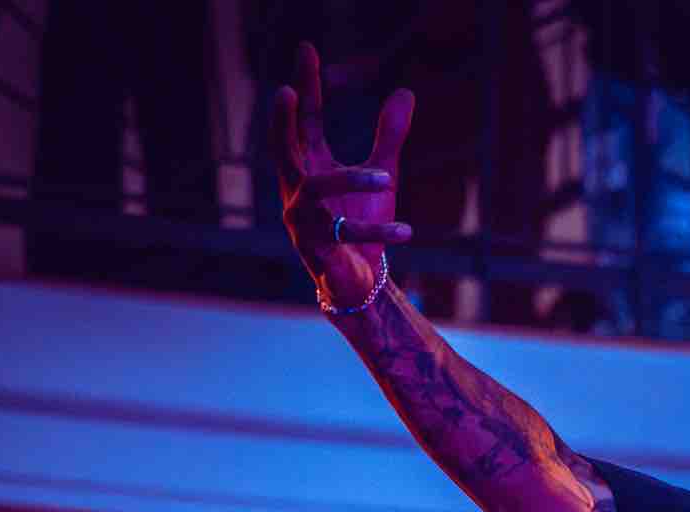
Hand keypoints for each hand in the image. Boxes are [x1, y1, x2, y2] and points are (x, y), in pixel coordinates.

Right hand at [270, 42, 414, 307]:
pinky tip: (407, 230)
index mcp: (310, 167)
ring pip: (317, 191)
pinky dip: (378, 230)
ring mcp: (301, 220)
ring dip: (352, 181)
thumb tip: (406, 92)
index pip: (304, 121)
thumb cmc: (361, 224)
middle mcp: (296, 190)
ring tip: (388, 178)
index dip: (306, 87)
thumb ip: (389, 136)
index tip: (306, 51)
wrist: (358, 283)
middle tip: (286, 91)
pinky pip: (346, 234)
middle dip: (283, 120)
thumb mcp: (380, 174)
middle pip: (283, 148)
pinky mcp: (317, 250)